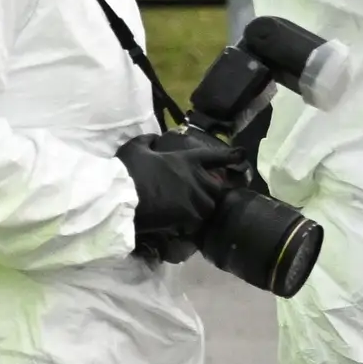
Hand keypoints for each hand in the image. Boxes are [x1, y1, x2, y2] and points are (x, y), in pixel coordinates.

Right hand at [117, 130, 243, 263]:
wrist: (120, 197)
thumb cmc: (128, 170)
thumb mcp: (136, 147)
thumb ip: (149, 140)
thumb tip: (155, 138)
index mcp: (186, 159)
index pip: (215, 156)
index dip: (231, 155)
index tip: (242, 155)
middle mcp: (195, 178)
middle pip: (217, 186)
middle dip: (213, 190)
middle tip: (203, 193)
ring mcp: (193, 199)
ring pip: (209, 206)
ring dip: (203, 207)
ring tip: (192, 210)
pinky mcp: (186, 218)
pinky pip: (197, 222)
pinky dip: (191, 223)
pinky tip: (182, 224)